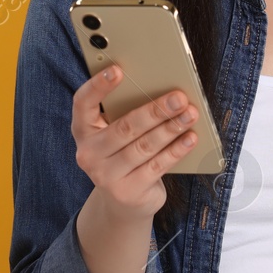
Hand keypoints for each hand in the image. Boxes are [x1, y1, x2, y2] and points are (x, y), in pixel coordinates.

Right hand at [71, 64, 199, 221]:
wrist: (123, 202)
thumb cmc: (123, 154)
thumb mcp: (116, 135)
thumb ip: (125, 113)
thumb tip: (160, 90)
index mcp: (83, 130)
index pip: (83, 103)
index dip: (98, 85)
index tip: (118, 70)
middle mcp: (89, 153)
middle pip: (125, 127)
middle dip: (156, 110)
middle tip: (179, 97)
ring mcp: (106, 176)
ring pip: (144, 146)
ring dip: (171, 128)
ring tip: (190, 114)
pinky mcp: (128, 191)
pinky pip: (157, 166)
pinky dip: (176, 150)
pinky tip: (190, 138)